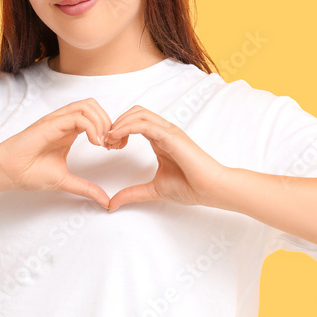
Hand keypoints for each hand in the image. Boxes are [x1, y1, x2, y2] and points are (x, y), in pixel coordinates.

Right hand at [0, 99, 112, 209]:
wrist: (8, 172)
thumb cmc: (29, 173)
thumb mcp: (66, 181)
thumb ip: (86, 188)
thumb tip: (105, 201)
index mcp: (68, 131)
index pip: (95, 116)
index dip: (109, 129)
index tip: (113, 148)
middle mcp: (64, 122)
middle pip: (94, 106)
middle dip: (109, 122)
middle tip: (110, 145)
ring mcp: (56, 121)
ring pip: (87, 106)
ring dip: (101, 122)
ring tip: (102, 143)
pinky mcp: (50, 124)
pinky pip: (77, 116)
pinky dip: (91, 127)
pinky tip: (94, 143)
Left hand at [104, 105, 229, 211]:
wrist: (211, 189)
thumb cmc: (190, 186)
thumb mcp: (153, 190)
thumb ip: (132, 194)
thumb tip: (111, 204)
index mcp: (161, 139)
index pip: (136, 121)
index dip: (118, 129)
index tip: (108, 145)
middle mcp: (164, 131)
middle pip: (135, 112)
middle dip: (117, 122)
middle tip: (106, 142)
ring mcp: (169, 132)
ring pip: (139, 114)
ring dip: (120, 123)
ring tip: (110, 140)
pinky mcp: (171, 137)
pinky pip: (145, 125)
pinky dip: (127, 127)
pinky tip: (117, 138)